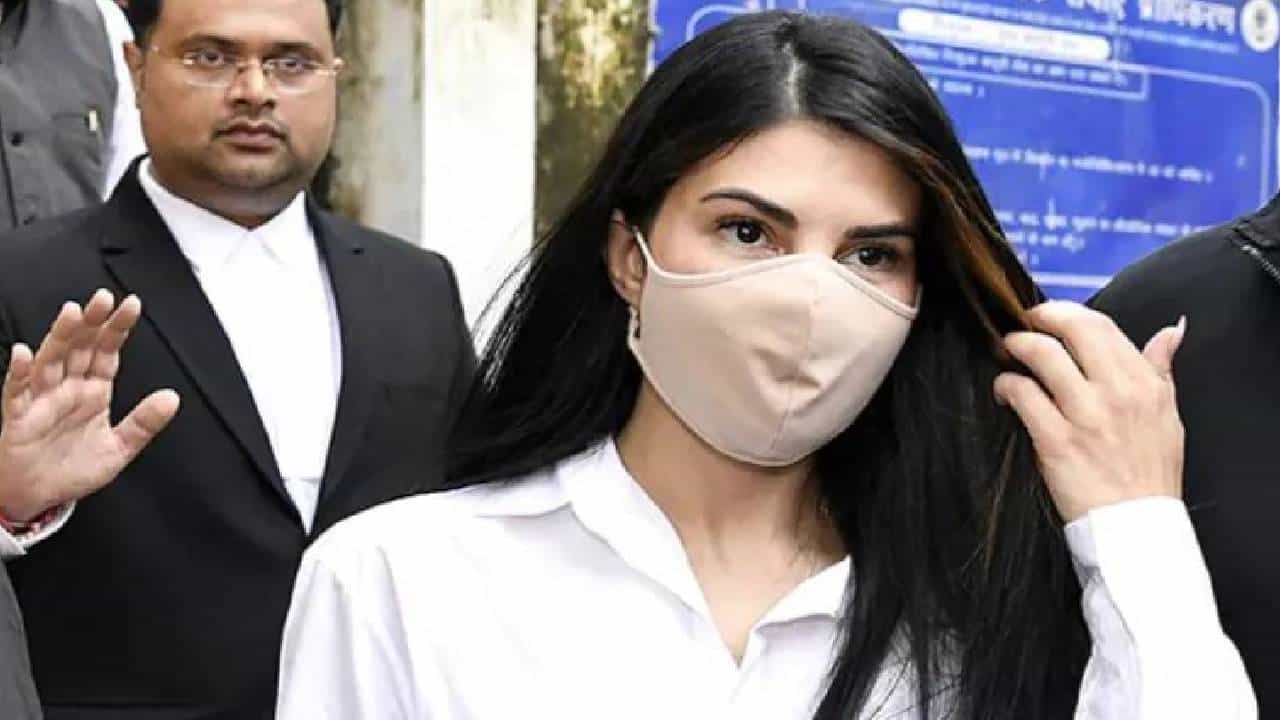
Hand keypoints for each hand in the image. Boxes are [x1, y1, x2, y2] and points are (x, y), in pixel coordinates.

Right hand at [0, 290, 179, 521]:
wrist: (37, 498)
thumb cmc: (71, 470)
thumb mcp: (118, 449)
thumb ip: (144, 424)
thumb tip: (172, 398)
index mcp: (92, 391)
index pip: (106, 352)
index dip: (117, 329)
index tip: (132, 306)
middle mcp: (67, 389)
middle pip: (80, 348)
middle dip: (92, 322)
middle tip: (104, 298)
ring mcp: (42, 400)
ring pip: (50, 360)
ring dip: (61, 336)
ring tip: (73, 313)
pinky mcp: (18, 417)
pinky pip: (16, 391)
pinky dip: (19, 372)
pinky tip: (24, 354)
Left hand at [993, 301, 1184, 522]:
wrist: (1136, 525)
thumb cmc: (1150, 472)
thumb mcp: (1168, 414)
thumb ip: (1161, 367)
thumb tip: (1171, 330)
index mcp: (1145, 383)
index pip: (1103, 326)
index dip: (1070, 312)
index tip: (1053, 317)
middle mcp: (1117, 392)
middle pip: (1072, 329)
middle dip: (1041, 317)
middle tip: (1025, 323)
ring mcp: (1085, 415)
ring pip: (1041, 355)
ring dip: (1017, 346)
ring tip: (1008, 352)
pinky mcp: (1056, 440)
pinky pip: (1022, 394)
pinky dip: (1006, 385)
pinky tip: (1005, 392)